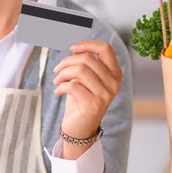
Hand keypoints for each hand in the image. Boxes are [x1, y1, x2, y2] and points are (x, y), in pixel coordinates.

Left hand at [52, 40, 121, 158]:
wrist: (79, 127)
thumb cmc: (81, 99)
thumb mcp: (85, 78)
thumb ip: (85, 63)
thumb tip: (75, 48)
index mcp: (114, 73)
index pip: (105, 48)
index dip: (86, 44)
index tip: (72, 49)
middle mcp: (114, 83)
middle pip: (87, 58)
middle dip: (67, 61)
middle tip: (57, 70)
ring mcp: (105, 95)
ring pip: (80, 70)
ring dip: (62, 73)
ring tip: (57, 80)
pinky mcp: (93, 105)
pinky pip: (73, 86)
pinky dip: (61, 86)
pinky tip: (58, 91)